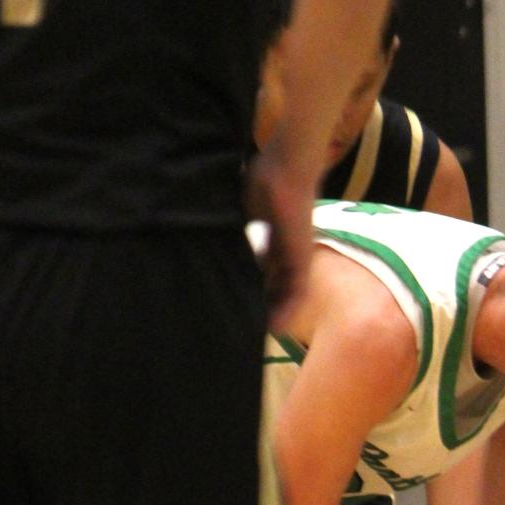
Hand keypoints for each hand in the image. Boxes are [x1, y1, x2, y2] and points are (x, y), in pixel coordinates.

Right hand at [243, 144, 318, 325]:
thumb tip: (201, 232)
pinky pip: (297, 295)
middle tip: (243, 328)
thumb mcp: (241, 211)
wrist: (287, 168)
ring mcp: (297, 258)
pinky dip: (287, 311)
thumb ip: (231, 228)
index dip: (248, 291)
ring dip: (273, 315)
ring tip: (258, 335)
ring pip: (286, 296)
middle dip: (260, 308)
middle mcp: (286, 253)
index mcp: (272, 241)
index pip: (260, 274)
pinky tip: (274, 328)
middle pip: (274, 289)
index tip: (232, 305)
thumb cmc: (263, 180)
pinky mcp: (304, 260)